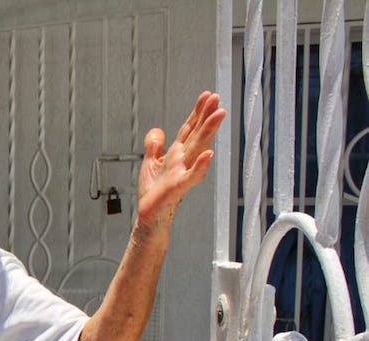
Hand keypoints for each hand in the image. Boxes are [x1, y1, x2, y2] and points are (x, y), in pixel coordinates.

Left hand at [136, 91, 226, 234]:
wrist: (149, 216)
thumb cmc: (153, 193)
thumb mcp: (150, 163)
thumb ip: (154, 146)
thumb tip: (157, 130)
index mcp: (176, 153)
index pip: (189, 128)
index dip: (197, 112)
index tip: (207, 95)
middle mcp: (182, 160)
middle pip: (197, 133)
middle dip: (206, 116)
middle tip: (217, 98)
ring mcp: (182, 172)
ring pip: (198, 148)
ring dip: (209, 131)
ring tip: (219, 114)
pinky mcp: (178, 187)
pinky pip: (192, 175)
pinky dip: (201, 165)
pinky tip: (209, 154)